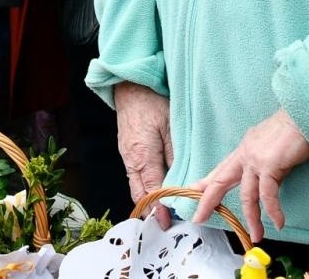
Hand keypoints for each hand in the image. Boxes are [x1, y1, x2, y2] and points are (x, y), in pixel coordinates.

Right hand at [114, 82, 174, 218]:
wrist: (130, 86)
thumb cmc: (152, 102)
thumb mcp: (171, 127)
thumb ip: (176, 156)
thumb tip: (183, 180)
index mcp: (143, 156)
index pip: (152, 189)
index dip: (160, 208)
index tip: (168, 221)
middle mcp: (131, 159)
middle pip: (139, 192)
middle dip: (151, 209)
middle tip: (164, 222)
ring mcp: (126, 155)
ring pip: (134, 185)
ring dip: (146, 200)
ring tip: (159, 211)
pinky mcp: (126, 150)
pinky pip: (133, 176)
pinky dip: (142, 187)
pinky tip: (152, 190)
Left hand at [192, 108, 308, 241]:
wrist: (303, 117)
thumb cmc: (291, 130)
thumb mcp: (268, 145)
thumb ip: (262, 160)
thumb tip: (265, 176)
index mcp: (243, 150)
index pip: (221, 170)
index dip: (206, 183)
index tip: (193, 192)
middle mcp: (245, 155)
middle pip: (220, 181)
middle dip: (208, 201)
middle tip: (199, 217)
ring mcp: (255, 160)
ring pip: (246, 195)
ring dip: (252, 218)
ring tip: (256, 235)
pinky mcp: (270, 166)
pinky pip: (268, 195)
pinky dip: (273, 211)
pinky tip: (278, 222)